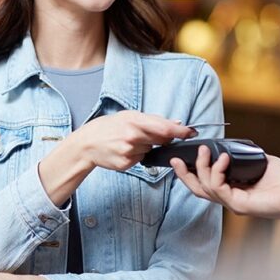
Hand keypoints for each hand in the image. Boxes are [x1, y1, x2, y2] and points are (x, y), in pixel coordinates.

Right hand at [77, 110, 196, 170]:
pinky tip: (125, 150)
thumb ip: (153, 120)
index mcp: (135, 121)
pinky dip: (137, 155)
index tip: (192, 133)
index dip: (181, 131)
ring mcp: (129, 152)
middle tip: (149, 134)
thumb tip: (177, 123)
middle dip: (162, 138)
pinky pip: (141, 159)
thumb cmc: (109, 126)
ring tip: (128, 141)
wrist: (88, 143)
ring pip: (150, 150)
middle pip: (161, 140)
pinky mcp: (127, 164)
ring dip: (146, 146)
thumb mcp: (129, 116)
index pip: (165, 128)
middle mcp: (133, 137)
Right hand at [171, 146, 279, 220]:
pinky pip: (219, 188)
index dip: (191, 172)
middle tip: (176, 159)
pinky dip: (217, 171)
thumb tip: (226, 147)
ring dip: (202, 167)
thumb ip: (240, 156)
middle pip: (198, 190)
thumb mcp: (257, 161)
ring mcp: (233, 204)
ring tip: (205, 150)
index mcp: (233, 190)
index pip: (205, 184)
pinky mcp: (239, 206)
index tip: (182, 158)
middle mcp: (230, 199)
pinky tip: (224, 159)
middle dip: (184, 174)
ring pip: (205, 188)